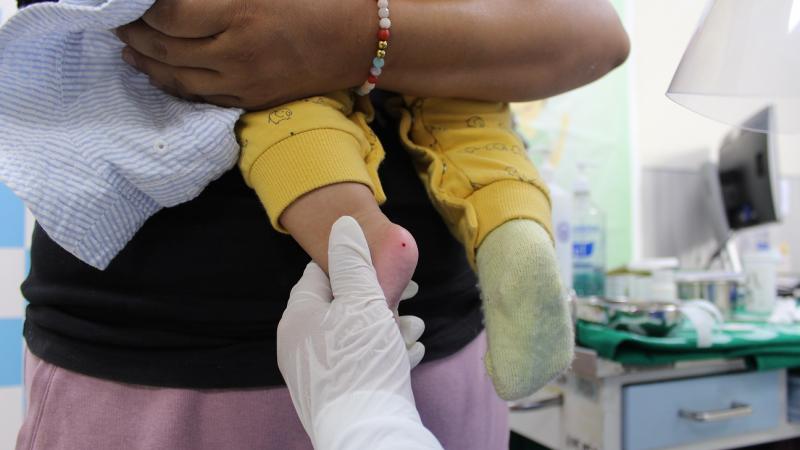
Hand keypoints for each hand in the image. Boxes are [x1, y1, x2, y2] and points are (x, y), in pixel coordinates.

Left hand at [115, 0, 371, 108]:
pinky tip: (161, 72)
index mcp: (240, 14)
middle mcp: (236, 54)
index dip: (143, 10)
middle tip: (118, 22)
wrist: (358, 41)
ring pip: (176, 79)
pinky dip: (173, 84)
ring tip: (129, 49)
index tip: (132, 2)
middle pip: (165, 49)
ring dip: (146, 63)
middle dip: (133, 35)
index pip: (169, 16)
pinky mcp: (251, 101)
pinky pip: (200, 96)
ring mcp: (243, 84)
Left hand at [277, 216, 425, 444]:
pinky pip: (358, 363)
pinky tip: (410, 352)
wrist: (366, 435)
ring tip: (415, 329)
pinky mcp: (334, 395)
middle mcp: (300, 344)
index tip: (385, 266)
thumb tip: (341, 224)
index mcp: (298, 316)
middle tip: (411, 298)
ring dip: (388, 327)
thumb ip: (352, 261)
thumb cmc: (361, 361)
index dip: (354, 263)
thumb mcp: (361, 300)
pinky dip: (383, 354)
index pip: (320, 272)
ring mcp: (316, 372)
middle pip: (342, 305)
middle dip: (380, 299)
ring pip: (354, 335)